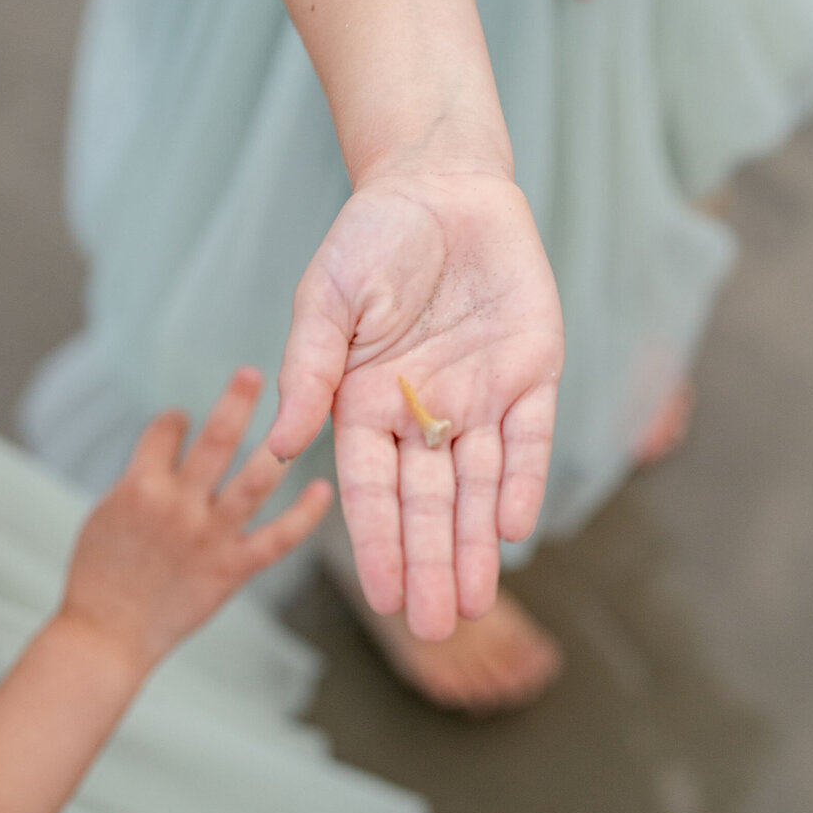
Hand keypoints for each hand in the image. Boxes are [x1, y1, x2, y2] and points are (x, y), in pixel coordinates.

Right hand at [62, 368, 332, 668]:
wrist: (106, 635)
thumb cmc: (98, 574)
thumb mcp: (104, 514)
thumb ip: (140, 479)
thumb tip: (169, 448)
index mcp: (139, 487)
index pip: (165, 429)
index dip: (174, 419)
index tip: (181, 419)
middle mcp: (178, 505)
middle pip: (215, 439)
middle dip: (235, 400)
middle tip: (252, 372)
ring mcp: (209, 536)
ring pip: (254, 481)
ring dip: (278, 446)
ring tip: (302, 417)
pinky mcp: (232, 569)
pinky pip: (277, 538)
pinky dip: (304, 515)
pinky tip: (323, 492)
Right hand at [268, 167, 563, 640]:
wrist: (441, 185)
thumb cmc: (370, 239)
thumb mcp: (326, 298)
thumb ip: (309, 368)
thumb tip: (281, 443)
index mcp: (365, 404)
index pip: (371, 491)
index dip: (379, 543)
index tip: (381, 598)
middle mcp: (423, 414)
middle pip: (428, 504)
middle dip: (431, 565)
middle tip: (435, 627)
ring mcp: (480, 397)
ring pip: (479, 487)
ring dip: (476, 546)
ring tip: (475, 604)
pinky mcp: (531, 374)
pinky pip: (530, 438)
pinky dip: (524, 481)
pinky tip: (514, 530)